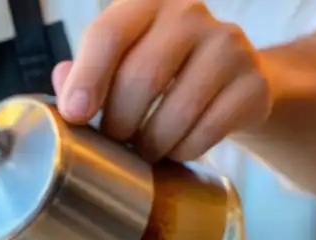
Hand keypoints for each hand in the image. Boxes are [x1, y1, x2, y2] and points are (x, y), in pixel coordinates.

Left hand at [52, 0, 272, 161]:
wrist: (231, 79)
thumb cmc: (159, 70)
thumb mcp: (118, 62)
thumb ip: (84, 72)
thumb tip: (61, 82)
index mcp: (145, 4)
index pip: (108, 34)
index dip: (87, 78)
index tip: (75, 115)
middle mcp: (189, 13)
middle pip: (141, 78)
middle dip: (119, 123)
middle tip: (114, 141)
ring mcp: (228, 45)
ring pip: (176, 111)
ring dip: (151, 144)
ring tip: (144, 149)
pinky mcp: (253, 83)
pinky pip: (207, 131)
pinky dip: (184, 150)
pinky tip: (177, 147)